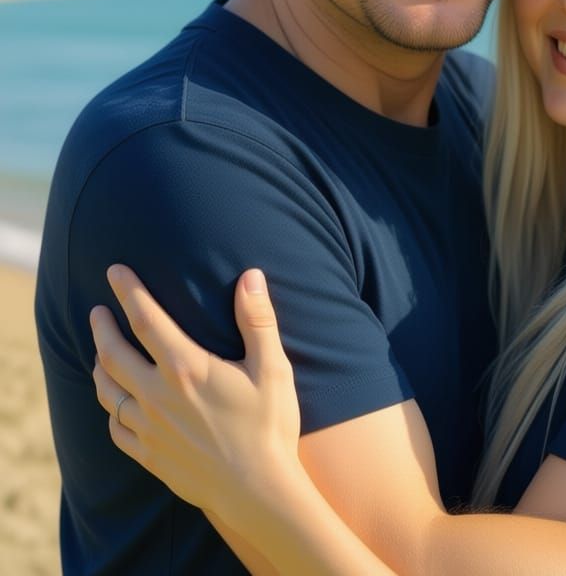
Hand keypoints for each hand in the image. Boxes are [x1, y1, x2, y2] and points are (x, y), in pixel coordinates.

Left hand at [91, 265, 302, 529]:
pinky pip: (115, 428)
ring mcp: (149, 428)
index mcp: (186, 367)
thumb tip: (250, 276)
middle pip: (113, 354)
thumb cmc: (268, 426)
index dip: (128, 292)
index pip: (147, 320)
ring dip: (99, 367)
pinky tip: (117, 405)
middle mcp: (158, 395)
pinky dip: (111, 410)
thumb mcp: (272, 367)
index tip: (114, 271)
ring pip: (108, 391)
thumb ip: (258, 320)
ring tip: (100, 354)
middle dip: (101, 328)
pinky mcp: (149, 455)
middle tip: (97, 311)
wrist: (256, 491)